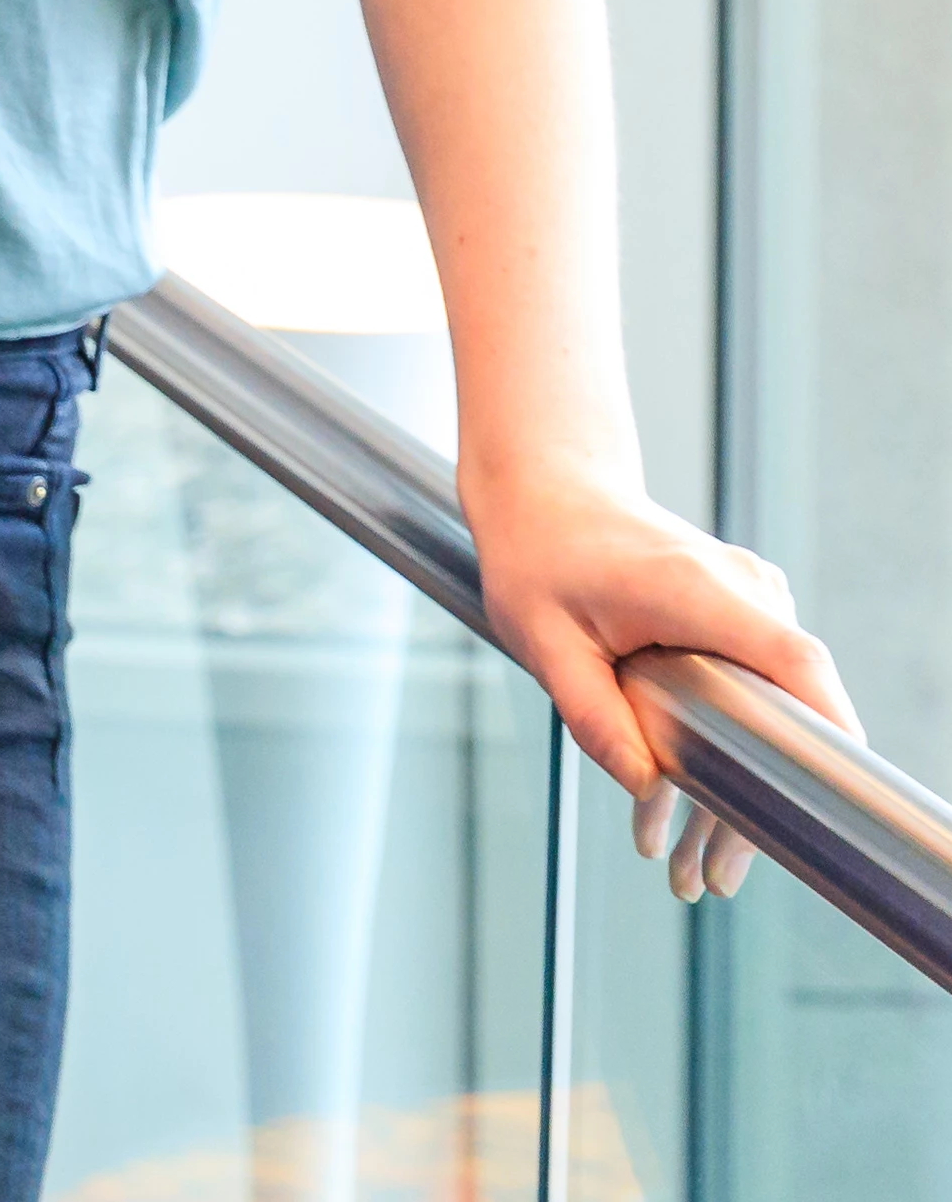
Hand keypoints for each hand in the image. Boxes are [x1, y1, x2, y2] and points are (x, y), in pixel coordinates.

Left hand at [468, 452, 858, 898]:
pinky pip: (746, 691)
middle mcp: (740, 591)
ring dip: (735, 789)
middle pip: (787, 708)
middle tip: (717, 882)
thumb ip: (592, 712)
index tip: (833, 799)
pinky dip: (720, 750)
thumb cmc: (535, 554)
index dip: (827, 728)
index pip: (794, 661)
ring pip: (768, 710)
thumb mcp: (541, 639)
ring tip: (694, 876)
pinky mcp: (736, 616)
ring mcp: (745, 601)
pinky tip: (668, 818)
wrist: (543, 487)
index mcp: (696, 590)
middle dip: (759, 801)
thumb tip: (645, 787)